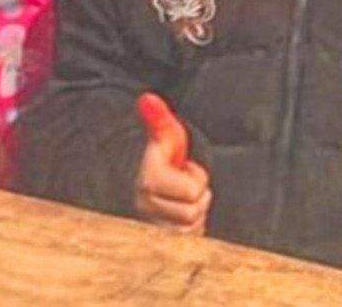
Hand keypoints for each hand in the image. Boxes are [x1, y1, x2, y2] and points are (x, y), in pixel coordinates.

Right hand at [134, 93, 211, 233]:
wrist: (153, 181)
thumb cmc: (165, 155)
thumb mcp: (166, 135)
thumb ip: (158, 117)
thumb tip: (147, 97)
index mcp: (147, 182)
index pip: (192, 192)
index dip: (196, 178)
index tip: (185, 169)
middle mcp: (144, 209)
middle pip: (194, 213)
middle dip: (197, 198)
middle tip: (186, 186)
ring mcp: (149, 229)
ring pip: (191, 228)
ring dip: (194, 214)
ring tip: (184, 200)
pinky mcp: (158, 244)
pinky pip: (187, 242)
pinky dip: (190, 230)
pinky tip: (182, 217)